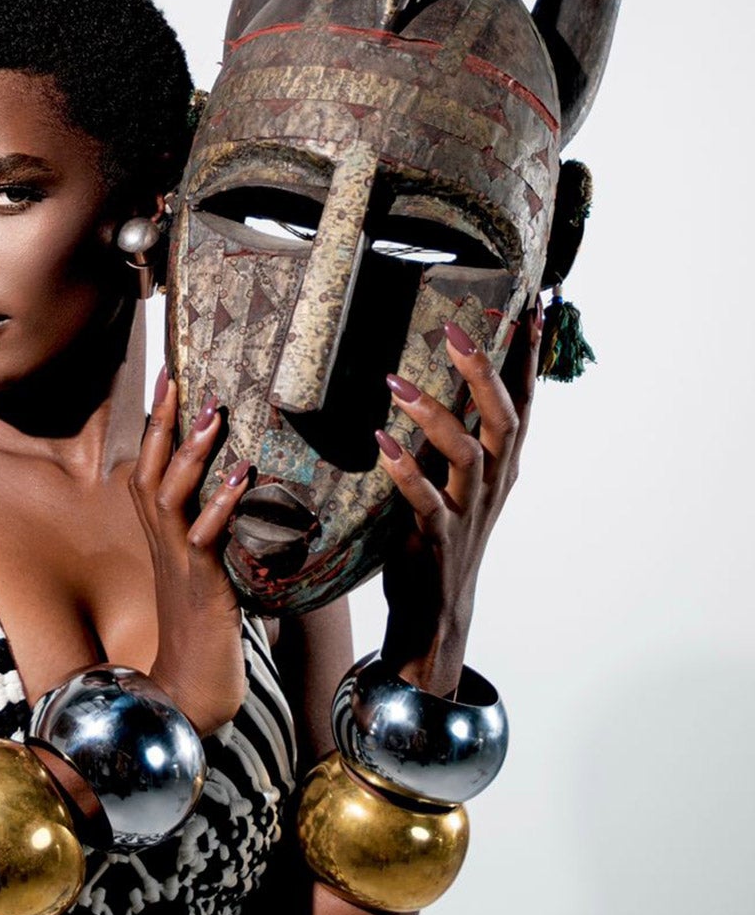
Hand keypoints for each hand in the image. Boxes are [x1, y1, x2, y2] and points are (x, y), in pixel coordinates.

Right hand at [129, 371, 251, 734]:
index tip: (168, 377)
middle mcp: (164, 546)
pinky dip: (220, 508)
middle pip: (150, 472)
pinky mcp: (201, 589)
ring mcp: (178, 566)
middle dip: (162, 423)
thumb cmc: (205, 636)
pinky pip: (204, 541)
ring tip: (213, 414)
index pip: (150, 469)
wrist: (190, 695)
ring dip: (190, 456)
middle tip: (177, 375)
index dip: (157, 424)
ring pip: (171, 500)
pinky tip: (240, 481)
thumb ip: (216, 537)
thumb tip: (244, 499)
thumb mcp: (209, 574)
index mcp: (164, 540)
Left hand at [374, 304, 541, 694]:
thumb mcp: (459, 475)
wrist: (436, 607)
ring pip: (467, 453)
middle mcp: (495, 481)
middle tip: (457, 329)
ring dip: (435, 414)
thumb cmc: (444, 529)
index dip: (528, 356)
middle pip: (504, 418)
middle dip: (484, 372)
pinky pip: (425, 498)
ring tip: (397, 382)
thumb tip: (443, 375)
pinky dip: (405, 468)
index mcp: (505, 462)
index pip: (524, 400)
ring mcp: (468, 509)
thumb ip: (459, 430)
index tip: (532, 307)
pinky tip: (381, 442)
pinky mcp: (437, 536)